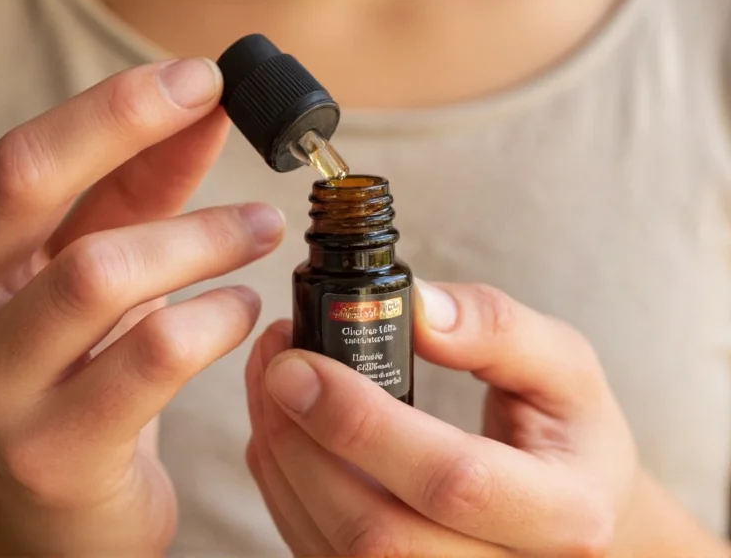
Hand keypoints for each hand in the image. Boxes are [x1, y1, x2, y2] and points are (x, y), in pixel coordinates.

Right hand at [0, 58, 284, 553]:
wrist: (65, 506)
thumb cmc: (83, 373)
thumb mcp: (98, 271)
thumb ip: (138, 192)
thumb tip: (198, 109)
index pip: (16, 160)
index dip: (108, 109)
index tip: (196, 78)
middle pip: (34, 192)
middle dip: (143, 142)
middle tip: (239, 136)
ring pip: (103, 275)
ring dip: (202, 239)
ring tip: (260, 233)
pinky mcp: (54, 454)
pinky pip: (152, 358)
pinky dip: (215, 319)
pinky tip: (243, 310)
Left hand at [246, 280, 726, 556]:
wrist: (574, 515)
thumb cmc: (568, 436)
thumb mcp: (563, 366)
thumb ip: (497, 328)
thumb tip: (416, 308)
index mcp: (564, 514)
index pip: (453, 482)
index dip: (363, 424)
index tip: (300, 363)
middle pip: (377, 535)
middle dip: (302, 446)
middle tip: (275, 366)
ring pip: (334, 553)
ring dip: (281, 463)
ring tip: (268, 384)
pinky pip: (319, 554)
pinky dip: (284, 490)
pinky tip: (282, 431)